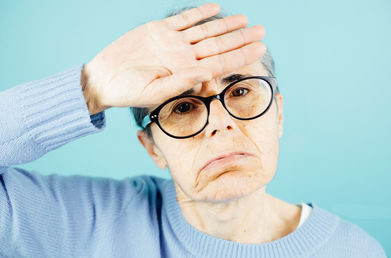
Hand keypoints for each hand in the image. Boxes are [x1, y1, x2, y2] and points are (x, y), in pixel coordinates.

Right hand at [82, 3, 265, 114]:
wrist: (104, 79)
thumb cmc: (128, 91)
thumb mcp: (155, 92)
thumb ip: (182, 82)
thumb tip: (208, 74)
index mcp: (186, 73)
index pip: (220, 63)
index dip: (241, 55)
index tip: (260, 48)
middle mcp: (184, 57)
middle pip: (218, 45)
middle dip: (240, 38)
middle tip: (262, 31)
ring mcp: (173, 43)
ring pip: (205, 31)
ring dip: (225, 25)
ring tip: (245, 20)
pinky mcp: (159, 30)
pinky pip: (184, 19)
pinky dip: (199, 13)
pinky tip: (215, 8)